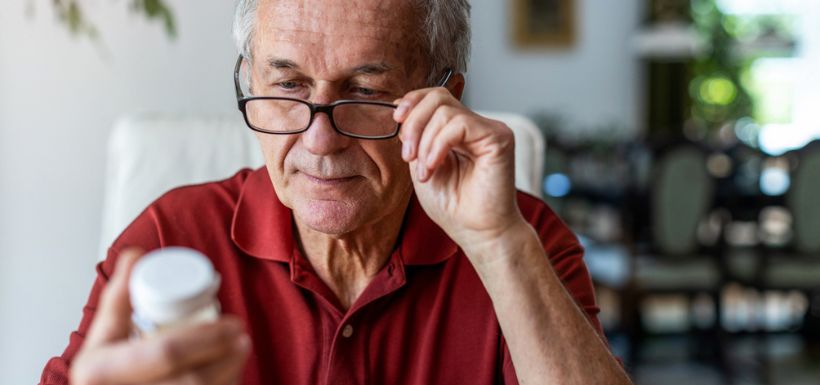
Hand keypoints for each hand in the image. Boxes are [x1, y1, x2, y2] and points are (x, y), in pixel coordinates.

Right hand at [70, 249, 249, 384]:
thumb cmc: (105, 377)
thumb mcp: (102, 338)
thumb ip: (119, 298)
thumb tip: (136, 254)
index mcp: (100, 373)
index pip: (168, 351)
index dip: (208, 337)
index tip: (233, 323)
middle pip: (192, 380)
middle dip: (227, 356)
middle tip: (242, 336)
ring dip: (230, 372)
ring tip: (242, 350)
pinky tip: (231, 374)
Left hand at [394, 87, 526, 262]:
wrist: (477, 232)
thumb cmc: (453, 206)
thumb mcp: (422, 164)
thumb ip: (416, 136)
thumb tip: (400, 107)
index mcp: (458, 130)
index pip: (435, 96)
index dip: (412, 101)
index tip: (396, 121)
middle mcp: (476, 125)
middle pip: (438, 97)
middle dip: (414, 123)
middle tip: (407, 155)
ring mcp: (489, 129)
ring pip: (445, 111)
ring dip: (425, 142)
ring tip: (424, 171)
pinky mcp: (499, 137)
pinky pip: (459, 125)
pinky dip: (439, 145)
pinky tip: (434, 167)